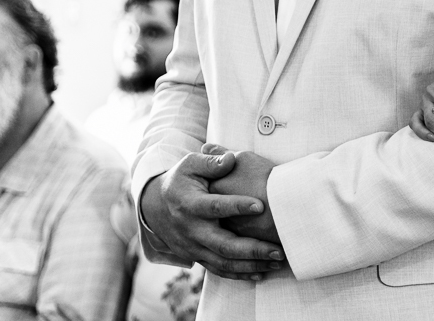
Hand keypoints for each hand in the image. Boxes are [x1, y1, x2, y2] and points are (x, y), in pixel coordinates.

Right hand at [139, 151, 283, 280]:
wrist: (155, 207)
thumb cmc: (180, 180)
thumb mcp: (190, 165)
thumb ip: (210, 162)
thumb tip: (230, 159)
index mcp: (190, 205)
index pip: (214, 207)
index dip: (236, 206)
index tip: (260, 206)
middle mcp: (191, 230)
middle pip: (223, 244)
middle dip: (252, 248)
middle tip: (279, 249)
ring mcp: (193, 247)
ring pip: (223, 262)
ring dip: (252, 264)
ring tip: (278, 261)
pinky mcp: (197, 257)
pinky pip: (219, 270)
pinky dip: (240, 274)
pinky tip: (262, 272)